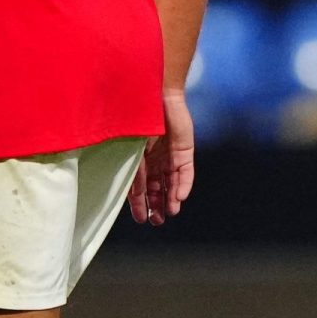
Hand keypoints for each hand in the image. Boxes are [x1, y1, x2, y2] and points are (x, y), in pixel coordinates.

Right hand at [130, 89, 195, 224]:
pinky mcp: (185, 149)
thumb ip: (134, 170)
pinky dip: (183, 184)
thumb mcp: (131, 149)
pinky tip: (181, 198)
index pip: (138, 186)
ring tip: (170, 213)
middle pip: (156, 187)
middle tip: (157, 221)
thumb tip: (136, 194)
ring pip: (171, 182)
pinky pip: (185, 171)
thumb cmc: (135, 119)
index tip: (141, 219)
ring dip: (170, 198)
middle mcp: (154, 158)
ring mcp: (170, 154)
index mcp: (137, 158)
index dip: (139, 204)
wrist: (154, 95)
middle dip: (156, 205)